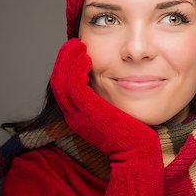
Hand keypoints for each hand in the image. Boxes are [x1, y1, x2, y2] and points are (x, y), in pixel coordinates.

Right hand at [50, 38, 160, 162]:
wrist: (137, 151)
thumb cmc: (133, 132)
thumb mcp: (114, 113)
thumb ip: (108, 99)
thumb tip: (114, 82)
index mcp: (80, 116)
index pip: (64, 87)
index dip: (67, 68)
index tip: (77, 52)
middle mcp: (75, 116)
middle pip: (58, 82)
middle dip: (64, 60)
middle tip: (73, 44)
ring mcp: (78, 115)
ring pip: (62, 81)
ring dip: (68, 60)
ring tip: (78, 45)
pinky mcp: (87, 112)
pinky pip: (74, 85)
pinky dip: (76, 69)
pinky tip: (87, 57)